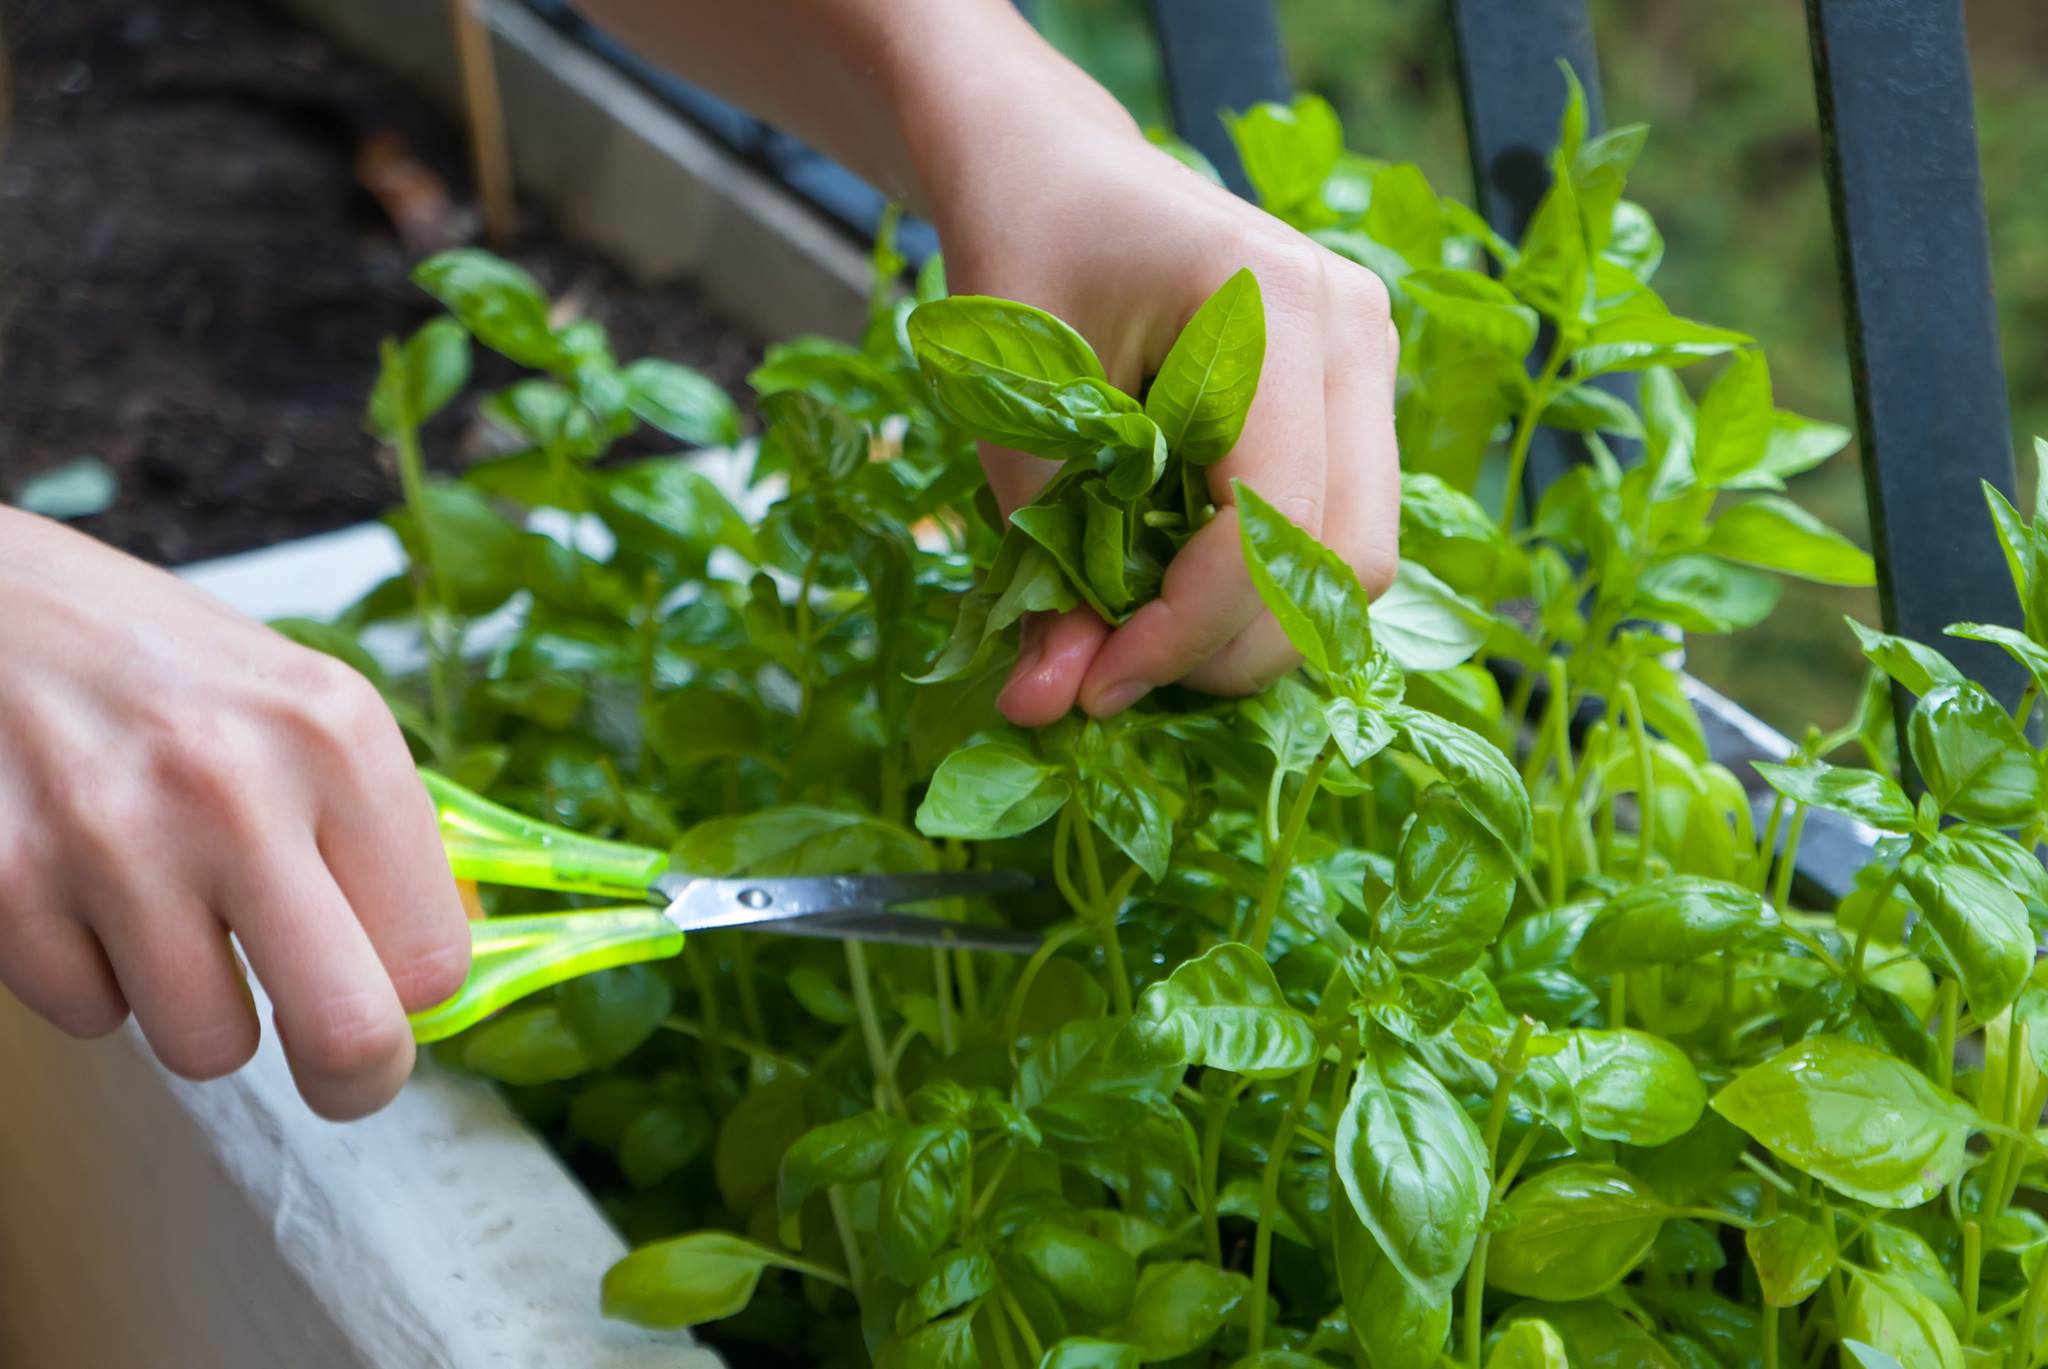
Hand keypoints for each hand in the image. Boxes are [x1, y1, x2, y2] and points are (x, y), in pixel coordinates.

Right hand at [0, 511, 469, 1118]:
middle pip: (349, 1033)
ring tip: (181, 919)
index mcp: (334, 735)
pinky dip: (99, 978)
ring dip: (203, 1010)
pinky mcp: (5, 883)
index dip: (418, 998)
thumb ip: (386, 836)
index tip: (395, 992)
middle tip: (340, 1068)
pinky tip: (91, 893)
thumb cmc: (169, 668)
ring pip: (210, 1048)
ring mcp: (111, 839)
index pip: (434, 955)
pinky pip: (92, 1017)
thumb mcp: (309, 709)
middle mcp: (232, 785)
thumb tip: (452, 978)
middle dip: (354, 1078)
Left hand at [902, 62, 1399, 724]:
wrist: (1052, 170)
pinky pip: (1343, 525)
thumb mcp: (1012, 419)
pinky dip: (1267, 584)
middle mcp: (1352, 325)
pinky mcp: (1359, 389)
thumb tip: (1046, 710)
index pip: (1272, 525)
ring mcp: (1370, 355)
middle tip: (1117, 674)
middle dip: (1231, 648)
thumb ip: (1042, 565)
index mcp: (1272, 305)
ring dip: (1256, 626)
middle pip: (1345, 561)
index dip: (1186, 632)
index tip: (1094, 685)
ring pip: (1359, 557)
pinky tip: (1182, 582)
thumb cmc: (1021, 260)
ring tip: (1147, 632)